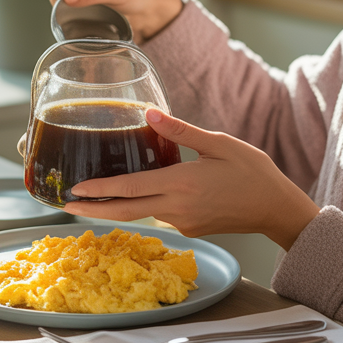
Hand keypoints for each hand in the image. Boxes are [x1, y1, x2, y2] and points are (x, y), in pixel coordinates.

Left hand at [62, 109, 319, 249]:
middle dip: (93, 210)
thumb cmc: (252, 171)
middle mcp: (177, 207)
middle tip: (65, 205)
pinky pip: (160, 215)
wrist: (276, 208)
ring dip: (115, 207)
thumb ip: (181, 131)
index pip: (130, 189)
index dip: (100, 190)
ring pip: (141, 214)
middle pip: (125, 211)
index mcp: (181, 183)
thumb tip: (148, 114)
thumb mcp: (218, 143)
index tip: (75, 190)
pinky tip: (134, 196)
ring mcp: (183, 221)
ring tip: (93, 197)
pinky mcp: (190, 228)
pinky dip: (142, 206)